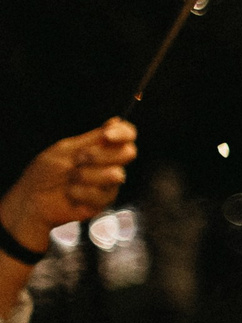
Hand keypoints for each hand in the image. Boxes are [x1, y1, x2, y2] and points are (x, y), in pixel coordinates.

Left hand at [2, 119, 136, 253]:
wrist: (32, 200)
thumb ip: (93, 137)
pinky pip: (102, 194)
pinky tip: (70, 194)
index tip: (107, 135)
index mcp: (101, 148)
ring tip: (71, 180)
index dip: (123, 133)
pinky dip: (80, 192)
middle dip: (99, 155)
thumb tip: (116, 121)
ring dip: (86, 175)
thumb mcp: (66, 149)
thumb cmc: (44, 173)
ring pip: (115, 175)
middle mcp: (109, 164)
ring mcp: (109, 183)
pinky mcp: (104, 201)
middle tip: (78, 160)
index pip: (127, 135)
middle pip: (128, 153)